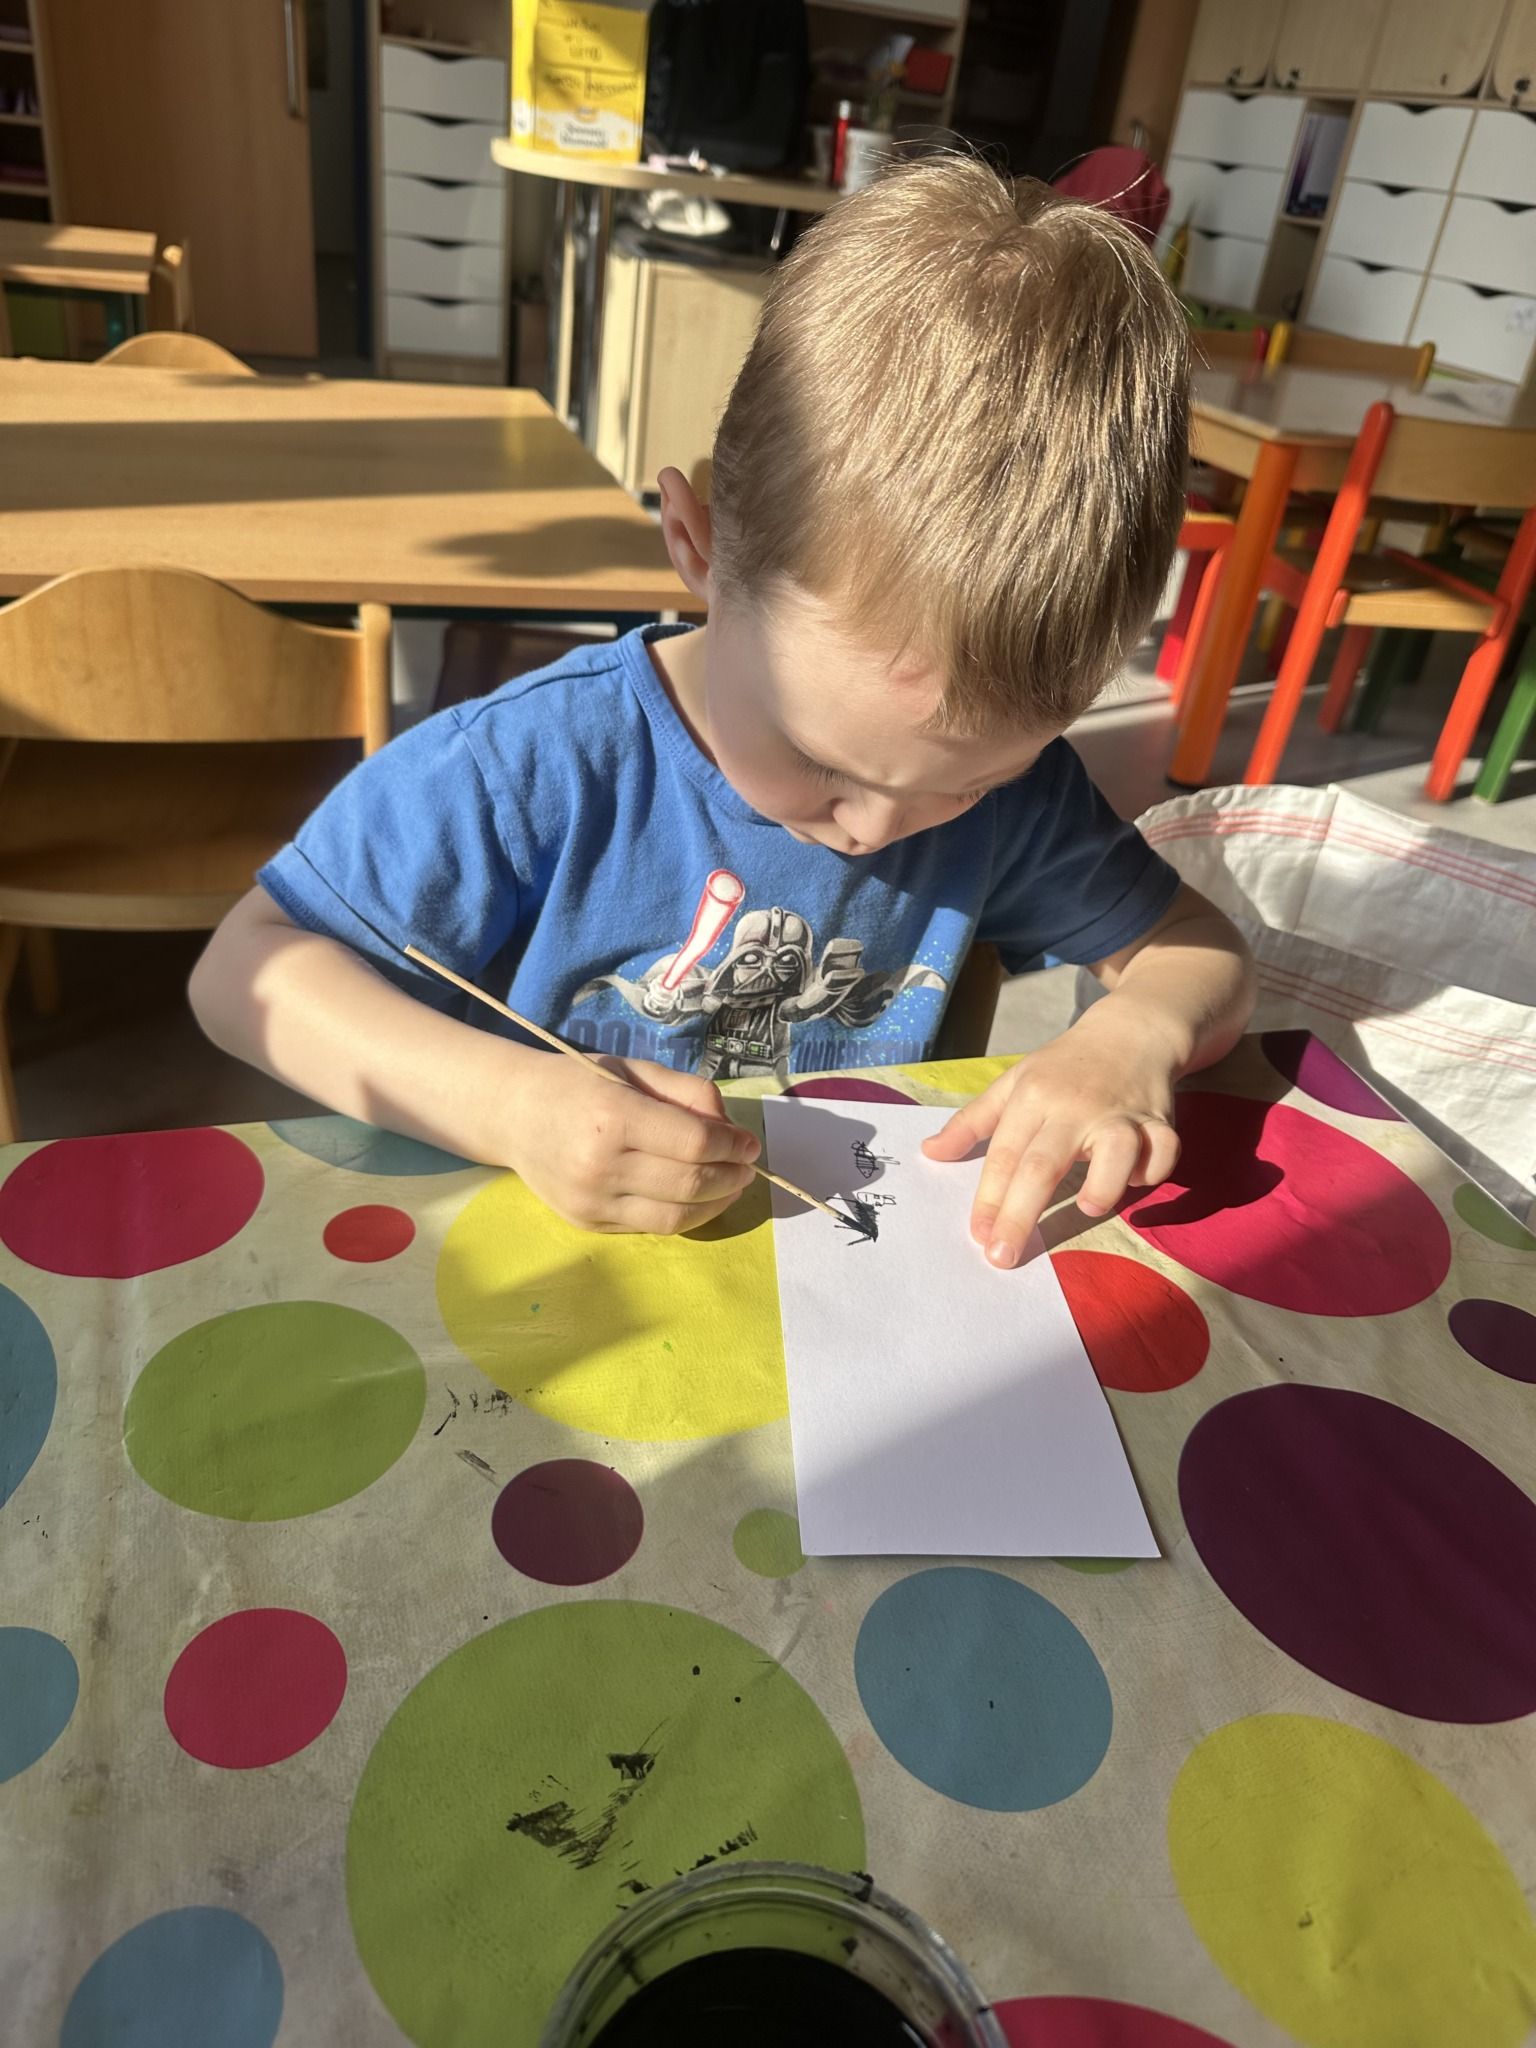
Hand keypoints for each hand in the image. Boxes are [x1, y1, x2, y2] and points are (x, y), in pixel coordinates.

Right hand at [504, 1053, 759, 1234]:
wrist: (513, 1115)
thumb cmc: (578, 1083)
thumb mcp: (634, 1069)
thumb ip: (687, 1094)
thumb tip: (731, 1131)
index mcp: (613, 1116)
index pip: (693, 1143)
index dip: (732, 1146)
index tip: (749, 1143)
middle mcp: (601, 1164)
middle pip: (690, 1184)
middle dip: (731, 1177)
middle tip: (747, 1167)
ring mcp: (593, 1201)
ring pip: (676, 1216)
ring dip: (715, 1204)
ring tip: (730, 1187)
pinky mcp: (589, 1224)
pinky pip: (652, 1227)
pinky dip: (685, 1216)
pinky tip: (697, 1199)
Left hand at [921, 1018, 1179, 1268]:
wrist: (1129, 1031)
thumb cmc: (1064, 1067)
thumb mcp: (1014, 1083)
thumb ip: (973, 1122)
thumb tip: (930, 1153)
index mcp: (1033, 1098)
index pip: (1005, 1155)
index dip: (989, 1198)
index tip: (977, 1236)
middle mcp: (1074, 1107)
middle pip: (1044, 1164)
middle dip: (1020, 1214)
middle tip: (1002, 1256)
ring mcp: (1120, 1114)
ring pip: (1117, 1150)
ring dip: (1105, 1184)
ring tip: (1087, 1206)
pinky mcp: (1160, 1120)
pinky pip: (1164, 1150)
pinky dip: (1155, 1168)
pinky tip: (1137, 1179)